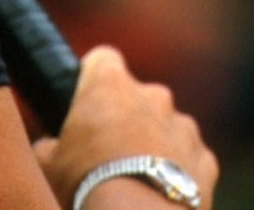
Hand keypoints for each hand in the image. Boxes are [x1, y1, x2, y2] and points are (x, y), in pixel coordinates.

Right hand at [33, 46, 217, 209]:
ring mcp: (185, 128)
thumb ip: (50, 142)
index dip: (92, 78)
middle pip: (138, 95)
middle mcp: (153, 96)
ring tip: (135, 178)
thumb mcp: (47, 163)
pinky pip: (189, 158)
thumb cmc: (87, 186)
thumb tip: (52, 146)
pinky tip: (158, 193)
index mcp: (110, 85)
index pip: (103, 59)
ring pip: (167, 126)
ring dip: (154, 143)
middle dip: (126, 116)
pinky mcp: (207, 160)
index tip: (85, 101)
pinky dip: (178, 170)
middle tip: (106, 151)